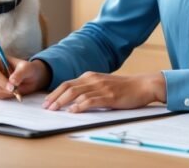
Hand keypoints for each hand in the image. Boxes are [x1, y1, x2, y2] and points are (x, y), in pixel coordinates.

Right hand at [0, 55, 49, 97]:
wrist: (29, 77)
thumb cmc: (26, 69)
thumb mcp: (27, 68)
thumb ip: (20, 73)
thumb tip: (12, 82)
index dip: (2, 80)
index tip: (12, 87)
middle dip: (5, 88)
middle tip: (16, 90)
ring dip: (6, 92)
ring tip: (16, 88)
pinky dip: (5, 95)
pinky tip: (12, 91)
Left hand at [43, 72, 166, 112]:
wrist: (143, 85)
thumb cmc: (123, 87)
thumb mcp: (103, 83)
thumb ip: (89, 87)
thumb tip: (72, 98)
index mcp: (91, 76)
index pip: (67, 83)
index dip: (55, 92)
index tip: (46, 102)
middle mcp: (94, 79)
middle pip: (68, 87)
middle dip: (55, 98)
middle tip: (46, 108)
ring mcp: (101, 87)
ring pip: (76, 93)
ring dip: (63, 102)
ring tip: (54, 110)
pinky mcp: (109, 97)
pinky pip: (90, 101)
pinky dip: (79, 106)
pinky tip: (72, 111)